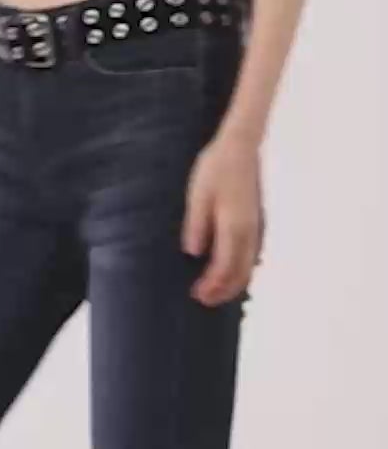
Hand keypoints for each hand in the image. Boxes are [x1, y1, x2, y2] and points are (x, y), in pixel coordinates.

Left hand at [182, 127, 264, 304]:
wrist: (240, 148)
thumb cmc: (216, 169)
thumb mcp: (198, 195)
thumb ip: (197, 225)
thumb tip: (193, 253)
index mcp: (233, 225)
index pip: (224, 266)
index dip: (212, 285)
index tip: (196, 295)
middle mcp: (249, 230)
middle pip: (241, 272)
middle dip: (223, 291)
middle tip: (203, 300)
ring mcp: (256, 226)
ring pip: (249, 265)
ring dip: (233, 282)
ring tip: (214, 292)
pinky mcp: (256, 222)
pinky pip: (252, 254)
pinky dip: (242, 269)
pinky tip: (229, 272)